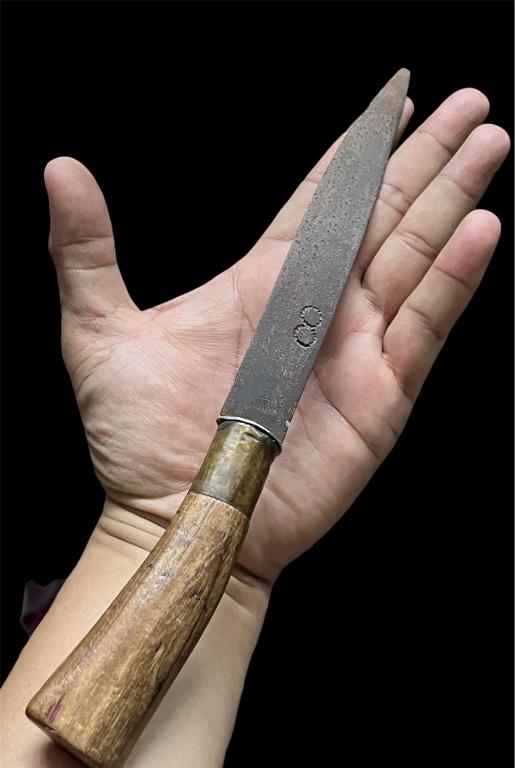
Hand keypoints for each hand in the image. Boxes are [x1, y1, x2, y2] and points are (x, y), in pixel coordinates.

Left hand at [45, 89, 508, 583]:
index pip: (323, 195)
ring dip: (453, 199)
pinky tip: (480, 229)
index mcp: (263, 280)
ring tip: (488, 144)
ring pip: (416, 256)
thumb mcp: (98, 335)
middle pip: (384, 213)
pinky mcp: (379, 395)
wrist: (172, 512)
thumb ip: (87, 251)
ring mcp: (354, 348)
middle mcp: (318, 306)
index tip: (394, 100)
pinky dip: (454, 278)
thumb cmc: (136, 438)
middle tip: (470, 104)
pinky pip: (424, 326)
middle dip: (427, 157)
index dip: (359, 146)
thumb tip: (62, 172)